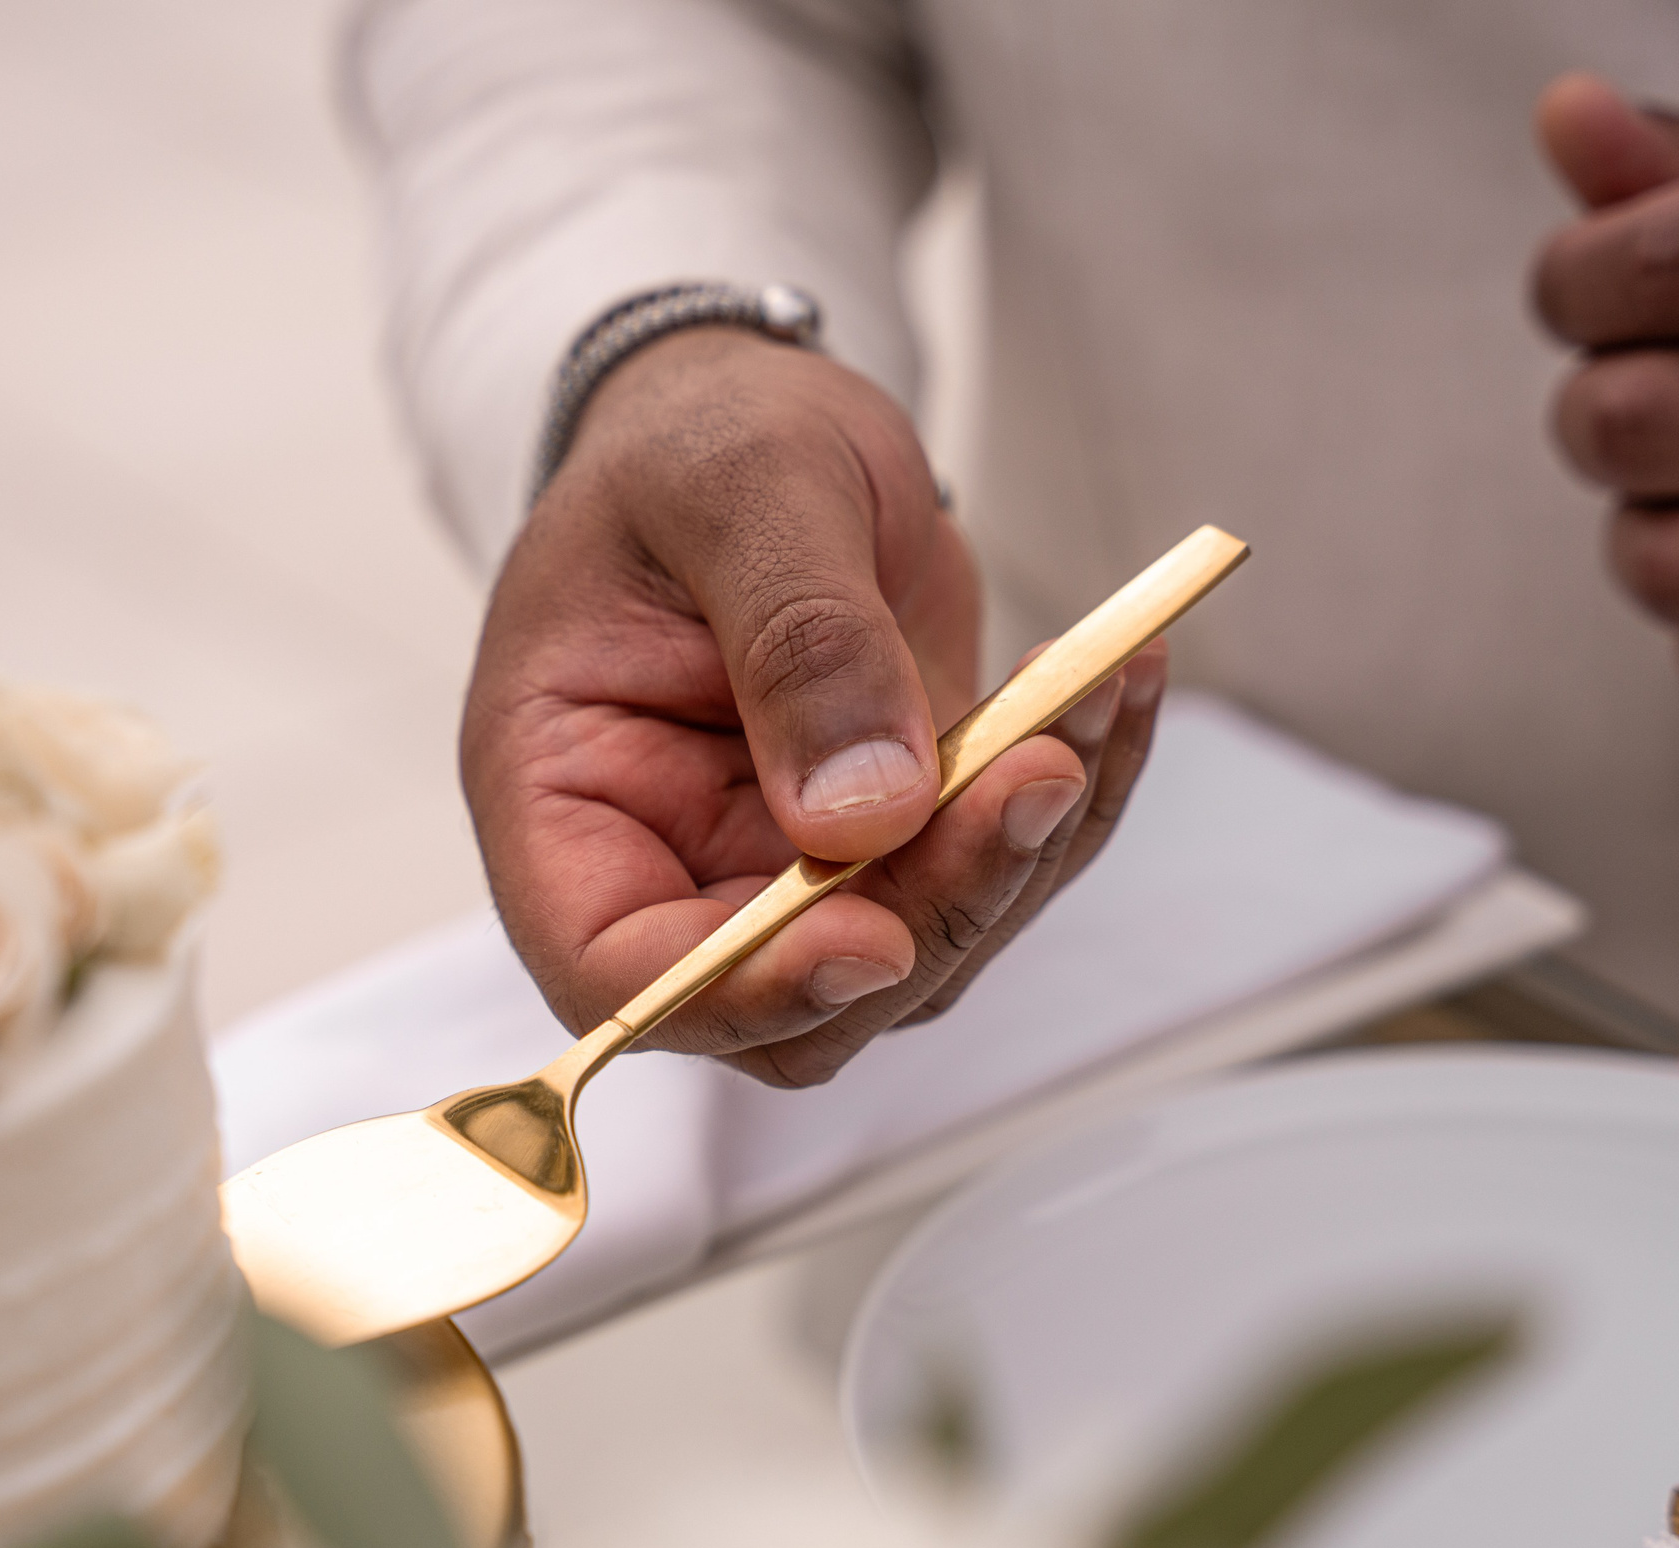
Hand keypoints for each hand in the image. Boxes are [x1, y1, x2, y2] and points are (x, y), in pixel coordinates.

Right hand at [464, 327, 1163, 1087]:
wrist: (757, 421)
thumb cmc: (697, 441)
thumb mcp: (738, 490)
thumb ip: (797, 640)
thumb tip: (869, 811)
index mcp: (560, 796)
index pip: (619, 969)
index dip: (742, 988)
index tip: (872, 933)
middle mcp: (665, 866)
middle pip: (794, 997)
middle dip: (932, 907)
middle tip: (1036, 771)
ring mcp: (782, 873)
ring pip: (916, 960)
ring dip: (1024, 852)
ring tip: (1096, 686)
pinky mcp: (890, 847)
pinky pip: (990, 875)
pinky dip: (1074, 802)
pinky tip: (1118, 692)